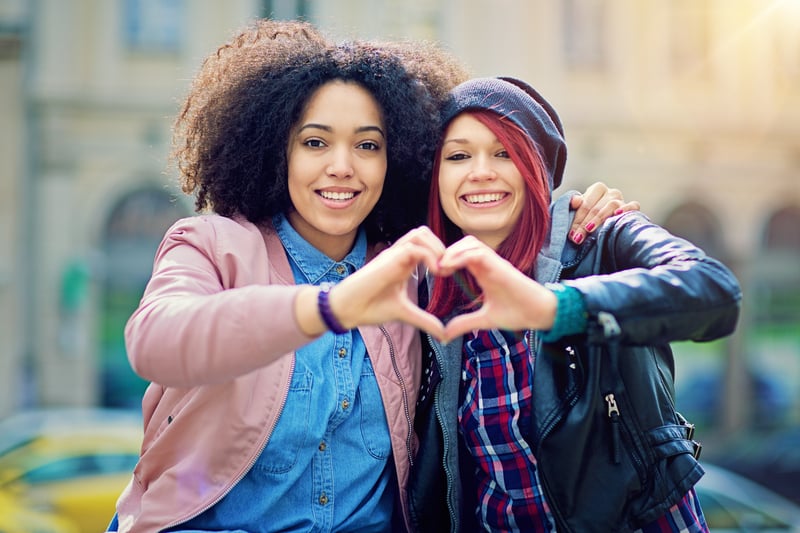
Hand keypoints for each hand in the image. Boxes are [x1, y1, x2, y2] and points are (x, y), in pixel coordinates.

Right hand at [328, 226, 446, 339]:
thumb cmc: (370, 307)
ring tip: (442, 270)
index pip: (426, 245)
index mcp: (404, 263)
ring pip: (419, 234)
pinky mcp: (387, 259)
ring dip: (435, 248)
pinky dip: (428, 256)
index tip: (451, 274)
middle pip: (424, 233)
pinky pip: (413, 248)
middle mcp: (398, 255)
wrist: (347, 310)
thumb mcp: (405, 313)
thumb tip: (444, 334)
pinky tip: (435, 273)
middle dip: (441, 247)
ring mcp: (392, 255)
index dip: (442, 254)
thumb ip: (425, 320)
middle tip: (449, 269)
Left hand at [437, 236, 556, 340]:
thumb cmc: (517, 313)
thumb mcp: (484, 320)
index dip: (446, 258)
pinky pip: (479, 253)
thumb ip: (465, 324)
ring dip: (453, 251)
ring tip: (442, 268)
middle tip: (435, 268)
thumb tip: (444, 335)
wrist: (540, 314)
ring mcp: (495, 263)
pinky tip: (451, 268)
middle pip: (464, 243)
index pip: (461, 254)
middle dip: (447, 251)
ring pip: (470, 243)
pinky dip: (462, 256)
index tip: (435, 273)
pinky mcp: (501, 266)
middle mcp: (488, 264)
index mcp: (483, 272)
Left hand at [569, 181, 639, 243]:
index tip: (572, 234)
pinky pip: (633, 206)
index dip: (577, 219)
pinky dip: (626, 209)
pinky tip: (618, 214)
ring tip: (589, 229)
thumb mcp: (580, 210)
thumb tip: (575, 201)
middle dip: (585, 224)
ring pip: (611, 205)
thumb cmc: (590, 215)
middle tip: (578, 238)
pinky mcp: (633, 207)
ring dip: (599, 219)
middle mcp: (611, 192)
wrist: (605, 221)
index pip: (585, 204)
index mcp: (597, 189)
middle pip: (596, 208)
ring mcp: (622, 199)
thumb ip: (575, 204)